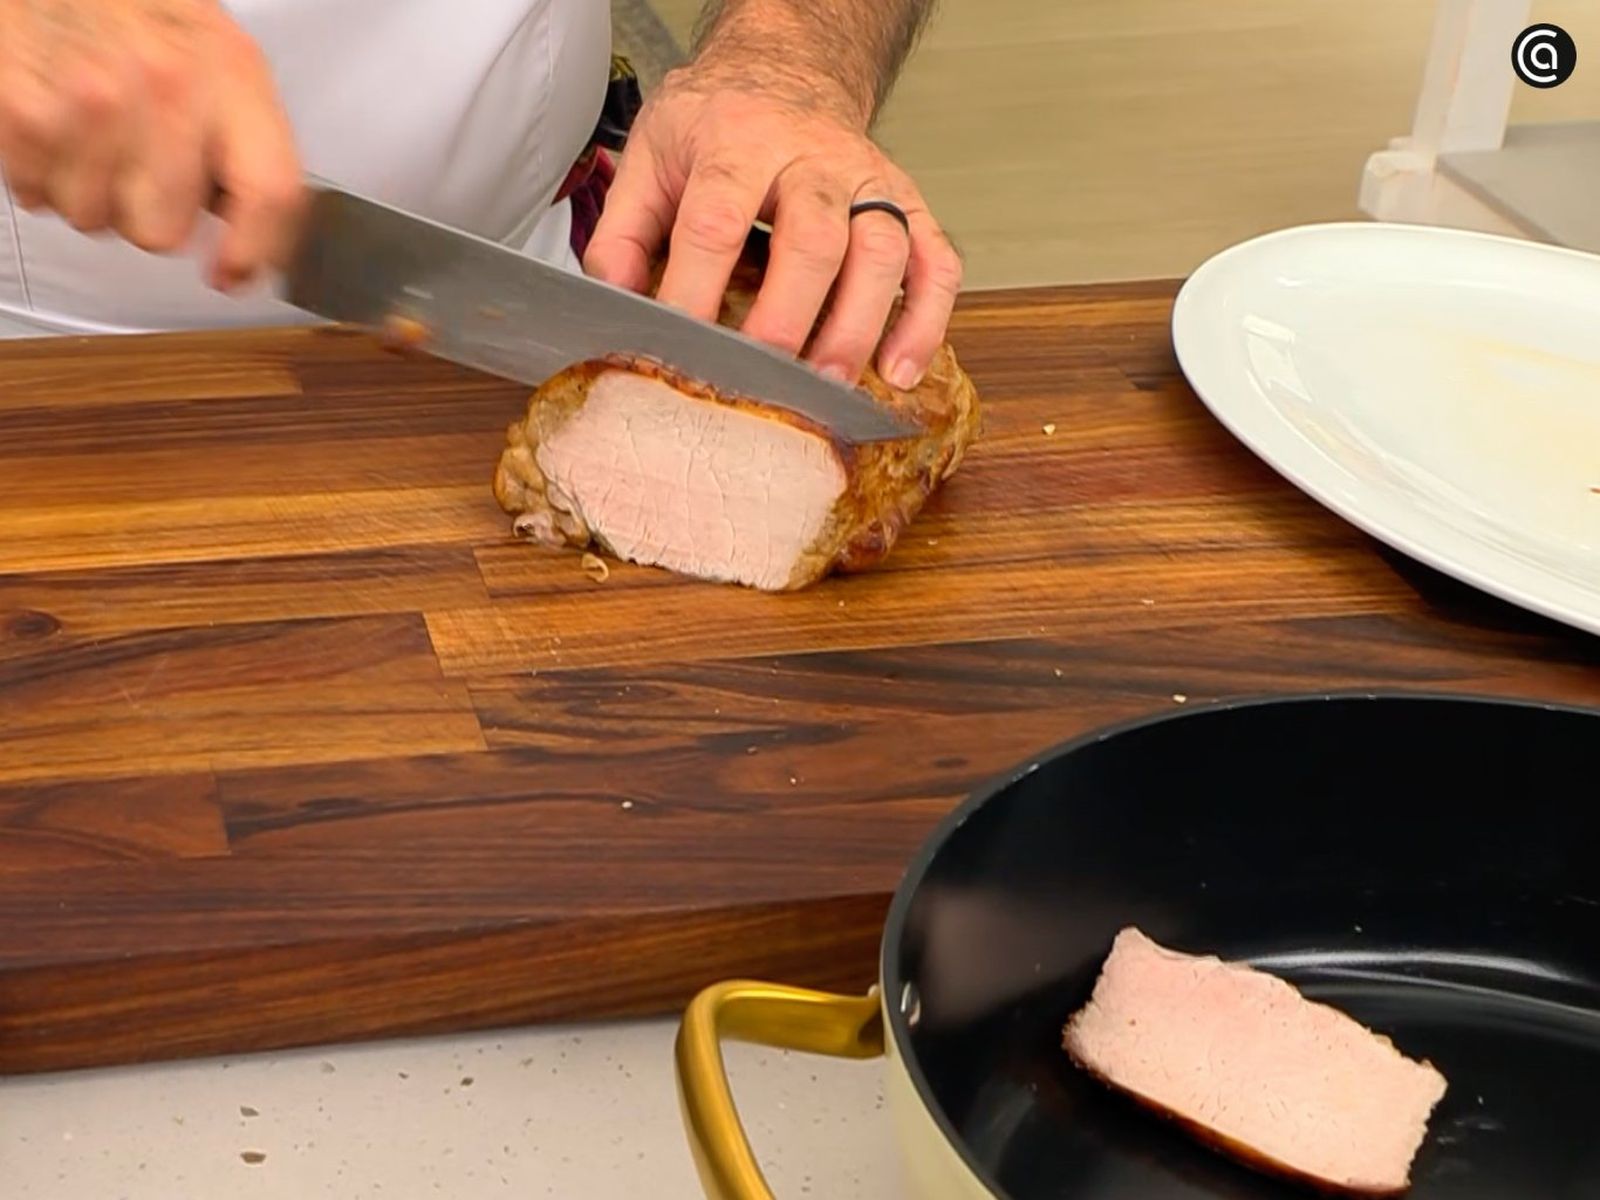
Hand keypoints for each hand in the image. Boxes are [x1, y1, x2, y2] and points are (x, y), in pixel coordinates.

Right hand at [0, 0, 302, 289]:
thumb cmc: (138, 8)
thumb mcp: (220, 57)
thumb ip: (246, 141)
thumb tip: (252, 225)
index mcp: (231, 75)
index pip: (269, 192)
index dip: (255, 251)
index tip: (233, 273)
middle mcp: (168, 88)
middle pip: (163, 230)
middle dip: (150, 218)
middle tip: (139, 174)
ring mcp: (93, 102)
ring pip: (96, 220)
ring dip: (92, 194)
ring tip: (93, 137)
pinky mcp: (28, 110)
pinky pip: (38, 195)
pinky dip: (40, 173)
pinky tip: (56, 127)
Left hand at [584, 59, 961, 390]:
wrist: (788, 67)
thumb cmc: (719, 122)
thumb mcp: (653, 154)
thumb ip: (626, 229)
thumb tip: (617, 306)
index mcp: (738, 143)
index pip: (717, 220)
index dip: (696, 290)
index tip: (676, 348)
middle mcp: (813, 159)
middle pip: (813, 238)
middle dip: (789, 316)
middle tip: (765, 378)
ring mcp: (870, 182)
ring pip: (883, 250)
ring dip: (860, 325)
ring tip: (832, 385)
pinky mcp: (909, 206)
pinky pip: (935, 262)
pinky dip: (926, 320)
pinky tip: (900, 369)